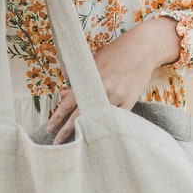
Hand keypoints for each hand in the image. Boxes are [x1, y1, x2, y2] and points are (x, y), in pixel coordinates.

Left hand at [47, 17, 180, 143]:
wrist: (142, 48)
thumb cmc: (116, 53)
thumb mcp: (93, 63)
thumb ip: (79, 79)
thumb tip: (64, 93)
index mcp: (88, 79)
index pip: (68, 104)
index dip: (58, 117)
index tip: (50, 128)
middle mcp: (101, 90)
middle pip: (79, 116)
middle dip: (67, 131)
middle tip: (57, 143)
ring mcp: (117, 96)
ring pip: (97, 120)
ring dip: (86, 132)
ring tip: (77, 143)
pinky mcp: (130, 100)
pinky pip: (117, 118)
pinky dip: (107, 125)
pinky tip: (100, 135)